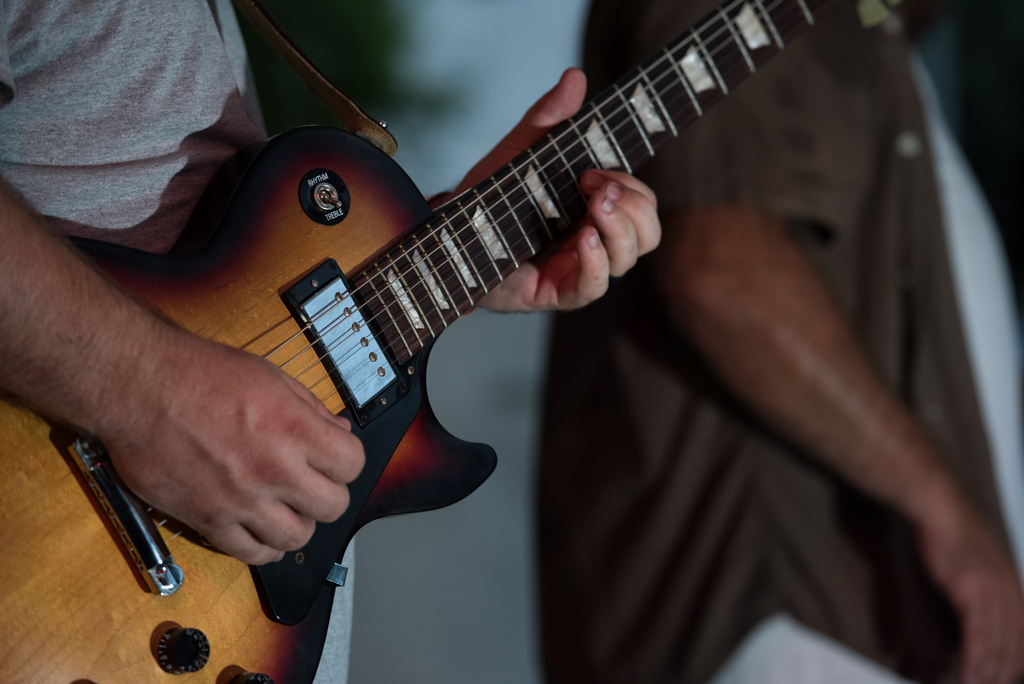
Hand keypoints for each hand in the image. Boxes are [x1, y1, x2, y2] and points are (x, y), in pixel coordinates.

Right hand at [100, 328, 364, 565]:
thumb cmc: (202, 373)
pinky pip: (252, 555)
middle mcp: (274, 470)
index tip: (332, 457)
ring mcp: (241, 500)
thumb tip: (341, 433)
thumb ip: (311, 409)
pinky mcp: (207, 520)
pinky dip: (264, 548)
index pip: (352, 465)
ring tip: (284, 507)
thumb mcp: (271, 376)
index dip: (346, 460)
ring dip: (298, 523)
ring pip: (297, 538)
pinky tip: (261, 531)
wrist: (138, 386)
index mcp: (295, 429)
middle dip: (327, 494)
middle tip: (310, 483)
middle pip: (333, 506)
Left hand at [446, 68, 659, 311]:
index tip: (594, 171)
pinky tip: (584, 240)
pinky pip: (595, 286)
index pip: (642, 201)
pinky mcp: (558, 292)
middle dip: (635, 207)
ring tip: (594, 210)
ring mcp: (578, 268)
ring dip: (620, 231)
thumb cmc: (486, 200)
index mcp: (593, 209)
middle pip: (648, 233)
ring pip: (629, 258)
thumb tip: (575, 77)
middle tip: (599, 191)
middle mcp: (594, 240)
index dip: (632, 185)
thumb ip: (547, 117)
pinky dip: (597, 261)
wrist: (447, 239)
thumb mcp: (518, 152)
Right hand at [915, 490, 1023, 683]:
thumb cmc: (949, 528)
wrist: (938, 506)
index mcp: (1012, 584)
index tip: (1005, 677)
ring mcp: (993, 591)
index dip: (1015, 660)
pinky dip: (975, 660)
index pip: (1022, 633)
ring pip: (998, 644)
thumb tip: (971, 604)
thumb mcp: (975, 558)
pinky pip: (978, 636)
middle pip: (1014, 644)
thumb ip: (978, 585)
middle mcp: (1009, 590)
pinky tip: (970, 676)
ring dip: (989, 673)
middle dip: (1004, 672)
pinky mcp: (972, 592)